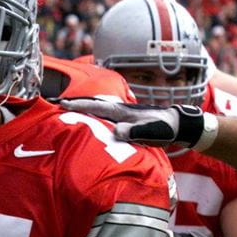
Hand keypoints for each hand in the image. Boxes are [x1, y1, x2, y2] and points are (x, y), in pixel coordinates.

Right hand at [60, 100, 213, 149]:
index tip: (61, 104)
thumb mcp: (149, 131)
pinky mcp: (126, 121)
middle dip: (76, 104)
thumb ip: (133, 131)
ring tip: (68, 111)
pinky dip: (93, 118)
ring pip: (98, 111)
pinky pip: (104, 118)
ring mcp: (122, 115)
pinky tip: (90, 122)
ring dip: (83, 110)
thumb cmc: (164, 127)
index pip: (95, 107)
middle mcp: (119, 111)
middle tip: (58, 104)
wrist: (178, 124)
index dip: (78, 106)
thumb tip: (116, 132)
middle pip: (93, 105)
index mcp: (121, 112)